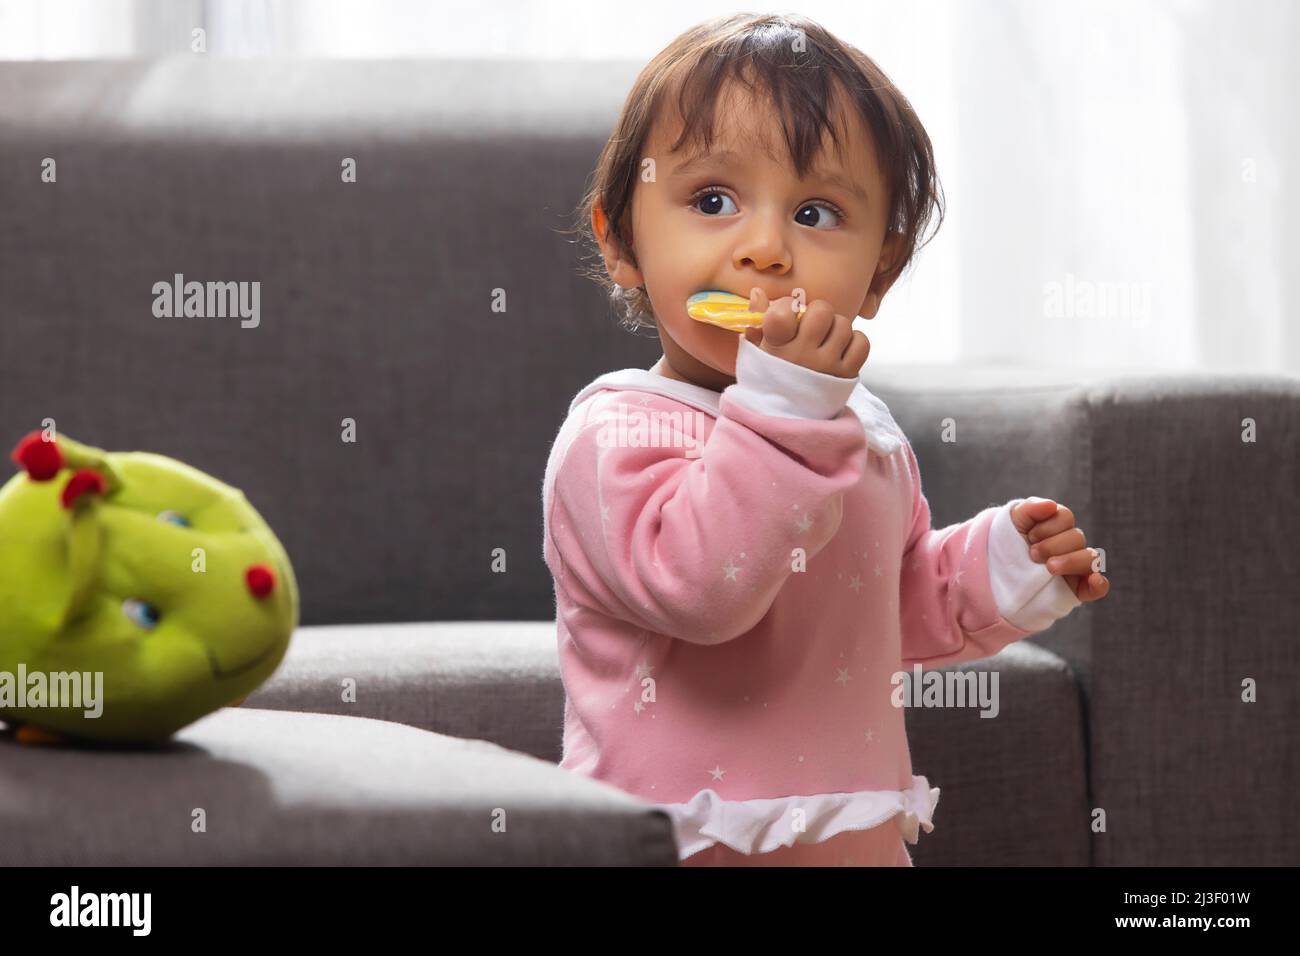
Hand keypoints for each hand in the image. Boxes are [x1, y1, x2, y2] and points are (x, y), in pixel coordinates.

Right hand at [742, 287, 869, 377]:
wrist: (786, 417)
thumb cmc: (770, 377)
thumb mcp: (756, 351)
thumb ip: (757, 320)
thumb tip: (758, 291)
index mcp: (777, 348)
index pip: (783, 312)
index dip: (786, 305)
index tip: (787, 315)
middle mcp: (803, 355)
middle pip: (822, 311)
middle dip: (817, 312)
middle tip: (812, 324)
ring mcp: (827, 365)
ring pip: (843, 324)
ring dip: (835, 328)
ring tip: (826, 340)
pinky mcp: (847, 374)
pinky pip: (861, 343)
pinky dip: (854, 341)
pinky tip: (841, 348)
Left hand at [1012, 497, 1108, 602]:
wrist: (996, 571)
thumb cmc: (1009, 542)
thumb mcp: (1014, 521)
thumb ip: (1031, 509)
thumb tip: (1051, 506)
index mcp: (1058, 525)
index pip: (1065, 517)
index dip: (1046, 526)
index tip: (1029, 536)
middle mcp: (1070, 545)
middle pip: (1077, 538)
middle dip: (1051, 545)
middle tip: (1032, 554)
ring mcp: (1075, 567)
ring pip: (1090, 559)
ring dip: (1071, 561)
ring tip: (1049, 568)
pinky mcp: (1077, 588)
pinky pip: (1098, 587)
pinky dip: (1099, 584)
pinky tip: (1094, 581)